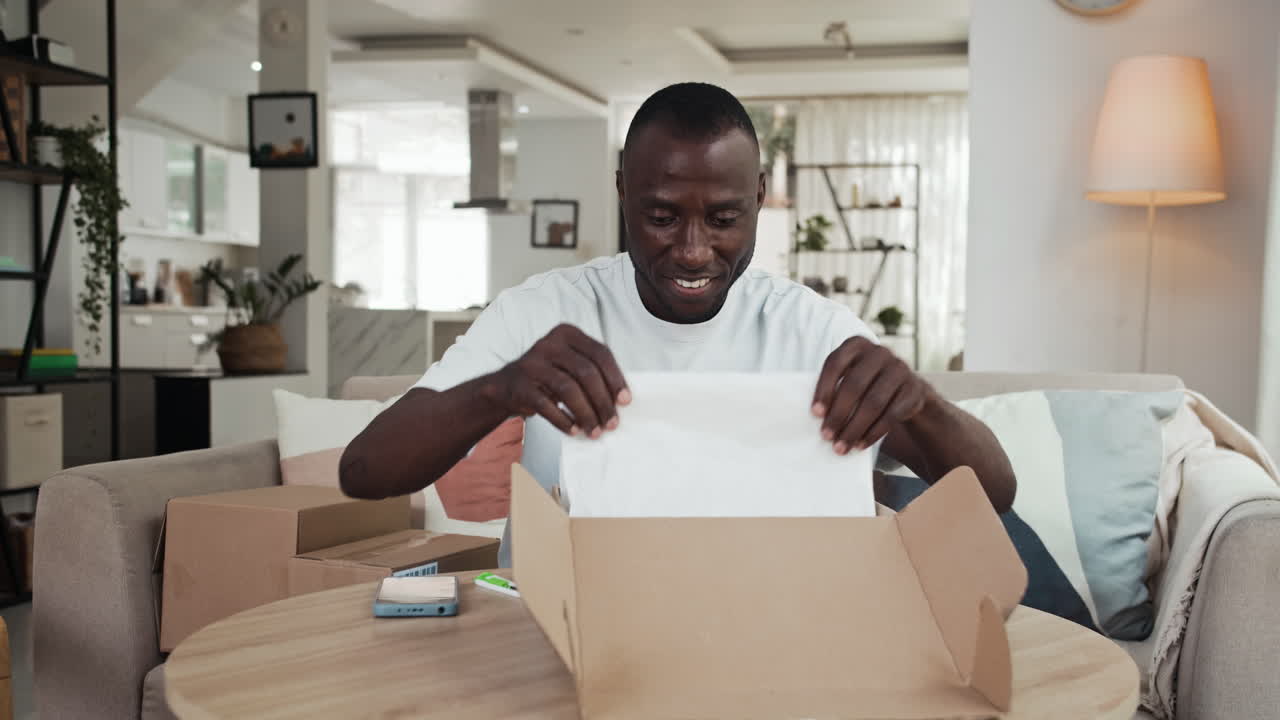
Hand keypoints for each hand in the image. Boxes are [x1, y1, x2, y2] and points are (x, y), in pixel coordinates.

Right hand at [490, 324, 629, 438]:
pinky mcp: (520, 384)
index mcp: (567, 333)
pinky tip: (573, 430)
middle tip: (611, 423)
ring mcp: (532, 362)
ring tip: (594, 431)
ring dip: (586, 414)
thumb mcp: (569, 364)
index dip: (616, 378)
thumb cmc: (549, 377)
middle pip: (586, 372)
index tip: (625, 401)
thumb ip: (593, 373)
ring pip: (568, 389)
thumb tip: (621, 400)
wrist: (506, 386)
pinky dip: (563, 421)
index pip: (600, 353)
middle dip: (602, 401)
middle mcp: (549, 343)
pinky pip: (546, 405)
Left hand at [811, 337, 928, 454]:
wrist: (906, 390)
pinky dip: (873, 432)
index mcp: (857, 344)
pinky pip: (892, 414)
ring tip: (841, 446)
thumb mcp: (851, 378)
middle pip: (854, 384)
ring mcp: (900, 368)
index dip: (824, 388)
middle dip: (838, 414)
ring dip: (854, 428)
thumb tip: (817, 417)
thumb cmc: (866, 385)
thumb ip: (835, 388)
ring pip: (873, 402)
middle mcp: (879, 352)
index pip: (835, 363)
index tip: (815, 413)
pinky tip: (861, 444)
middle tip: (826, 436)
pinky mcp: (914, 389)